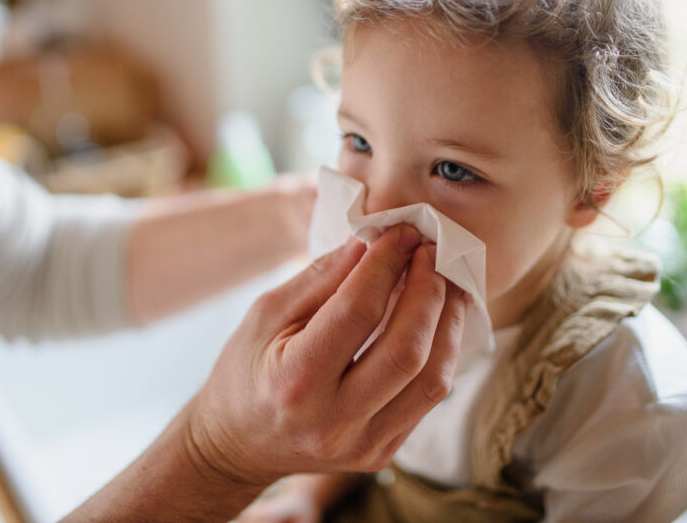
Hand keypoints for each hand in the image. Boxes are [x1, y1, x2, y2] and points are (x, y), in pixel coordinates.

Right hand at [63, 224, 464, 522]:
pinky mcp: (382, 452)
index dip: (387, 264)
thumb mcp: (265, 315)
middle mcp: (334, 422)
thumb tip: (370, 244)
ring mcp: (363, 445)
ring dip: (447, 321)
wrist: (239, 444)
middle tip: (431, 252)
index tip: (402, 233)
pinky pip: (428, 398)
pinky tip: (438, 319)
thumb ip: (320, 278)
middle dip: (428, 290)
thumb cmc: (245, 371)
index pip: (358, 312)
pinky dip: (441, 351)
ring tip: (447, 282)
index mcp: (295, 382)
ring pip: (432, 379)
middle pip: (406, 349)